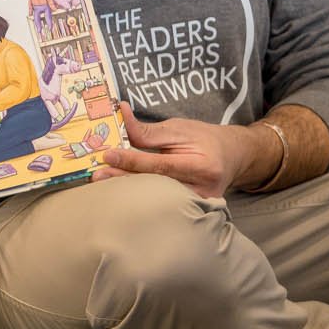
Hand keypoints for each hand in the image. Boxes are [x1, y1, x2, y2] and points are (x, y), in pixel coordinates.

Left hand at [95, 103, 264, 199]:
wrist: (231, 157)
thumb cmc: (204, 140)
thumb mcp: (179, 128)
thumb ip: (149, 131)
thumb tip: (120, 116)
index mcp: (202, 166)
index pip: (160, 165)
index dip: (132, 160)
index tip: (108, 154)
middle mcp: (202, 190)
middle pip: (155, 186)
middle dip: (123, 179)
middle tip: (96, 175)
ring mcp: (197, 205)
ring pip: (156, 199)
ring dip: (128, 191)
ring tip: (102, 185)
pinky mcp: (190, 212)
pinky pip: (161, 205)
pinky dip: (139, 198)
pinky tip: (120, 194)